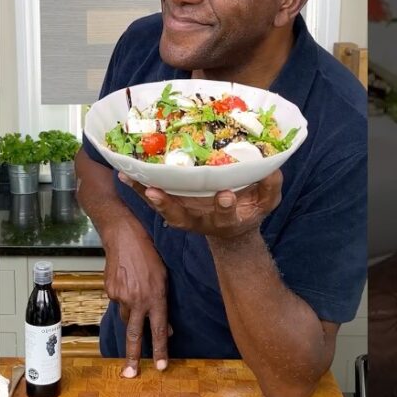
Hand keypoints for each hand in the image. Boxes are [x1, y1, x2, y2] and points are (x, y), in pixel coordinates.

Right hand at [102, 223, 171, 377]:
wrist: (124, 237)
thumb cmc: (148, 255)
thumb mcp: (163, 279)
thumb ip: (163, 304)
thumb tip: (166, 328)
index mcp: (156, 297)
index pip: (159, 330)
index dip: (160, 350)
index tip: (160, 367)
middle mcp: (138, 300)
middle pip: (135, 334)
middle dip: (133, 357)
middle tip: (130, 375)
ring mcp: (122, 296)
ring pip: (126, 317)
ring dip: (130, 317)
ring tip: (133, 296)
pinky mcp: (110, 292)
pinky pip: (118, 303)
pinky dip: (122, 299)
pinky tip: (125, 283)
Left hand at [118, 169, 282, 240]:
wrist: (233, 227)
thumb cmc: (250, 210)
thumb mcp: (267, 202)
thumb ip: (270, 188)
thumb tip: (273, 169)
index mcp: (225, 218)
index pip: (225, 214)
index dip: (224, 207)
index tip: (225, 196)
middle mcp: (199, 219)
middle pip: (180, 216)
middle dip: (168, 205)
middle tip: (154, 192)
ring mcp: (184, 213)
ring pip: (161, 206)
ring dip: (145, 193)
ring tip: (128, 177)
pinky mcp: (174, 204)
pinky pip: (154, 194)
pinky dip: (138, 185)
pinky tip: (124, 171)